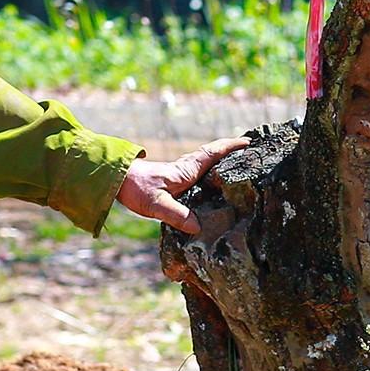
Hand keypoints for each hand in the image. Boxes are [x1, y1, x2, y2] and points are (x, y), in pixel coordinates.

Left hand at [115, 136, 249, 235]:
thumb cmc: (137, 189)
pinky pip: (200, 173)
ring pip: (208, 164)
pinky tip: (215, 185)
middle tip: (253, 155)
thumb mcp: (156, 205)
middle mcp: (188, 168)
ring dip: (224, 163)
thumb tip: (198, 227)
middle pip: (216, 156)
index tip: (249, 143)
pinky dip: (212, 173)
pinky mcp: (176, 181)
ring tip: (241, 169)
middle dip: (234, 153)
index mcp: (188, 170)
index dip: (232, 146)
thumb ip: (177, 215)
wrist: (116, 181)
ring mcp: (182, 173)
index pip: (214, 153)